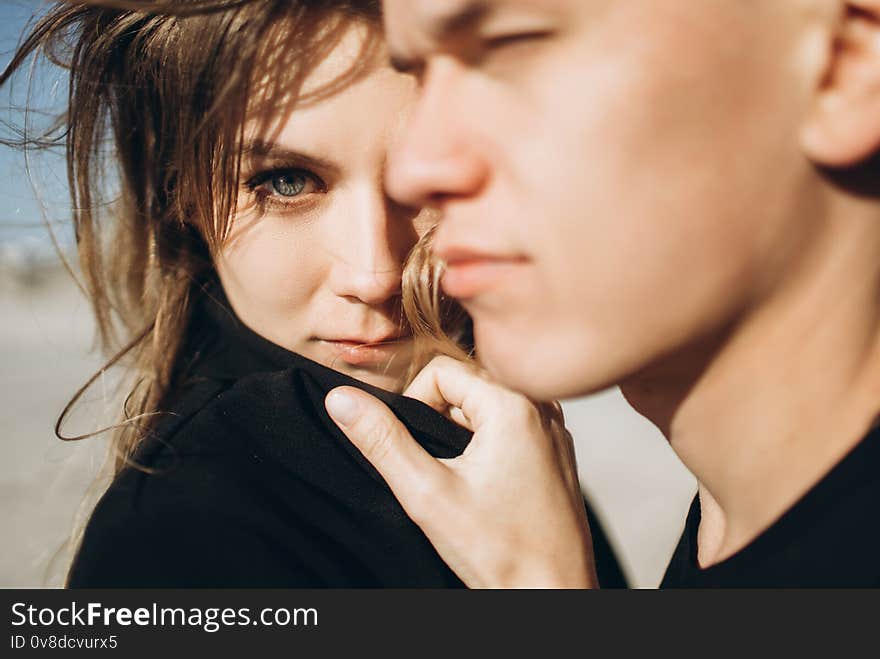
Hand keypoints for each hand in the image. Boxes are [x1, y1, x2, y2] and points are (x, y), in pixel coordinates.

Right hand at [324, 356, 597, 587]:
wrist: (554, 593)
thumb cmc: (500, 550)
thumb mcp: (426, 493)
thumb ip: (381, 440)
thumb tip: (340, 399)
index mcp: (514, 405)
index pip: (441, 371)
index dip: (416, 405)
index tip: (420, 451)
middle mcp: (542, 407)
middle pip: (467, 385)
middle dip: (440, 420)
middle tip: (438, 469)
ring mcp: (555, 430)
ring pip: (488, 405)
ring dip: (464, 433)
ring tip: (463, 481)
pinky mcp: (557, 452)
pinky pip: (512, 425)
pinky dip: (489, 445)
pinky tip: (487, 486)